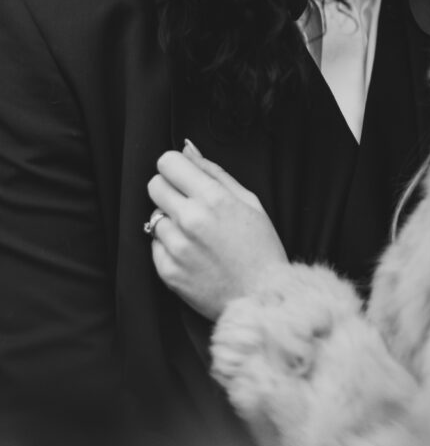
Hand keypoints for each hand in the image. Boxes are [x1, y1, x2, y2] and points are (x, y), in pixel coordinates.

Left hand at [147, 140, 287, 319]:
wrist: (261, 297)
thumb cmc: (260, 247)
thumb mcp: (249, 201)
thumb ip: (214, 171)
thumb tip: (187, 149)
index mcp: (213, 198)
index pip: (167, 163)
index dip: (175, 166)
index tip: (184, 175)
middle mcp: (190, 220)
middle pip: (154, 185)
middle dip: (169, 189)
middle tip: (189, 203)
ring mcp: (176, 247)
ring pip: (153, 216)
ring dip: (170, 220)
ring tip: (194, 233)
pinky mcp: (167, 271)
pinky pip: (154, 244)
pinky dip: (168, 245)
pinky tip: (191, 252)